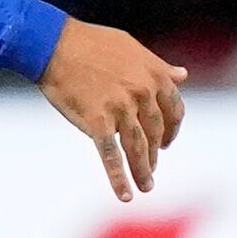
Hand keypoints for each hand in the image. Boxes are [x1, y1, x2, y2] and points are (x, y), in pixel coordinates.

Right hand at [40, 18, 188, 201]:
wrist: (53, 44)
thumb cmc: (90, 42)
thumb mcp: (132, 48)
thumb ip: (158, 67)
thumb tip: (183, 75)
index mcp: (155, 75)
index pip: (174, 110)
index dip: (171, 130)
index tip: (165, 142)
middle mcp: (143, 92)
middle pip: (155, 132)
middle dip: (154, 154)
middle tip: (151, 168)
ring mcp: (121, 108)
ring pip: (137, 148)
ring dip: (143, 171)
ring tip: (146, 187)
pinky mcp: (97, 121)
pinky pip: (111, 155)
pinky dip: (118, 178)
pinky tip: (125, 195)